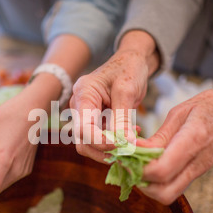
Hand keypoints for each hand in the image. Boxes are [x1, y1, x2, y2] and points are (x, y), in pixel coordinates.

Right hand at [70, 31, 158, 161]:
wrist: (132, 61)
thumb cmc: (129, 68)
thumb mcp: (127, 91)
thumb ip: (123, 118)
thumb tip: (126, 144)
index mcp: (83, 95)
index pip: (83, 128)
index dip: (100, 141)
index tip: (121, 146)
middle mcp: (79, 107)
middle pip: (83, 141)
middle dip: (104, 150)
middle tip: (128, 152)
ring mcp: (86, 115)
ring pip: (90, 144)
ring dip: (111, 149)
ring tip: (132, 143)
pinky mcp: (95, 121)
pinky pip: (101, 139)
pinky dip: (116, 143)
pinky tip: (132, 135)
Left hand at [137, 75, 212, 204]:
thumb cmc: (212, 106)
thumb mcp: (180, 112)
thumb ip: (159, 135)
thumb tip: (137, 149)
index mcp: (192, 141)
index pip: (161, 170)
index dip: (139, 168)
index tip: (127, 155)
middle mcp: (197, 163)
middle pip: (164, 193)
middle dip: (141, 183)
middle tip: (131, 164)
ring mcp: (198, 171)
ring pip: (168, 194)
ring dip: (149, 185)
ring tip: (139, 164)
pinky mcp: (197, 172)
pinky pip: (174, 186)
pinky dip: (158, 181)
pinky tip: (151, 164)